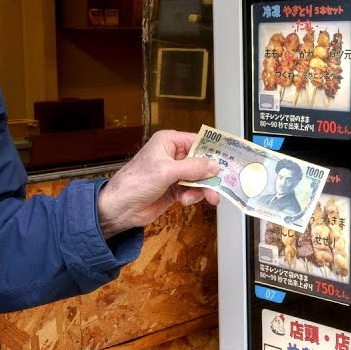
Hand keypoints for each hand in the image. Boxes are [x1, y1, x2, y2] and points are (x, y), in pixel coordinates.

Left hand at [97, 129, 219, 238]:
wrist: (121, 208)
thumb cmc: (136, 181)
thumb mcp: (166, 171)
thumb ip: (193, 167)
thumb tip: (214, 165)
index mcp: (169, 142)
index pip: (198, 141)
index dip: (213, 150)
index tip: (229, 158)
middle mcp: (172, 155)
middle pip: (201, 162)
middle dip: (210, 174)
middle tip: (222, 185)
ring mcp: (174, 173)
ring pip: (198, 178)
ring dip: (202, 188)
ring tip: (207, 197)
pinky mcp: (174, 189)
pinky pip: (191, 190)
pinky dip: (192, 196)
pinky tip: (185, 201)